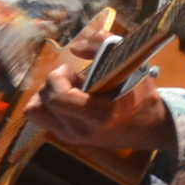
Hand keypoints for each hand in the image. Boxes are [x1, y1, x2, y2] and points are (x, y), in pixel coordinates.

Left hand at [24, 25, 175, 152]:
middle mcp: (79, 130)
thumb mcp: (131, 65)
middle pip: (40, 103)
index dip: (57, 78)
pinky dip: (50, 103)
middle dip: (53, 83)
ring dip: (47, 94)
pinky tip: (71, 99)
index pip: (57, 98)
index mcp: (97, 115)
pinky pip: (42, 117)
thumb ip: (104, 46)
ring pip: (34, 112)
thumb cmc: (141, 96)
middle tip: (75, 79)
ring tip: (69, 90)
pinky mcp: (67, 138)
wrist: (150, 128)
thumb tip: (74, 47)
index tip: (73, 70)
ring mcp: (71, 137)